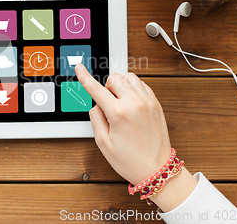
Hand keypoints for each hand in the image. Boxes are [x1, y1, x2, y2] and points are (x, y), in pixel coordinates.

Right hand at [75, 65, 196, 210]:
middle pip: (114, 78)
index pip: (96, 88)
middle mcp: (135, 103)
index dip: (85, 77)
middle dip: (107, 87)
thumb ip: (95, 118)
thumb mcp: (103, 143)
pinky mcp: (156, 104)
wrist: (157, 169)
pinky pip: (142, 84)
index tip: (79, 67)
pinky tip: (131, 103)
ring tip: (120, 103)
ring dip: (121, 86)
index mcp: (119, 113)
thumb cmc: (130, 160)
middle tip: (108, 104)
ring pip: (129, 77)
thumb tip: (97, 103)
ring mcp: (148, 102)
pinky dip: (133, 89)